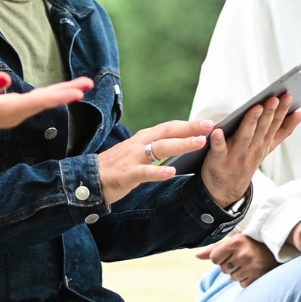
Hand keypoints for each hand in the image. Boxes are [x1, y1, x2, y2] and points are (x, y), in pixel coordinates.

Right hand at [0, 72, 92, 141]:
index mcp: (8, 109)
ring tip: (80, 87)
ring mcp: (10, 114)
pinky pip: (34, 103)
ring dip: (61, 94)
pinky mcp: (6, 111)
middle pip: (46, 102)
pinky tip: (53, 94)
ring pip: (42, 103)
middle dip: (68, 92)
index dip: (61, 94)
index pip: (40, 101)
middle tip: (90, 84)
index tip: (81, 91)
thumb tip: (5, 78)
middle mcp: (13, 114)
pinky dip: (48, 97)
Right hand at [97, 120, 211, 205]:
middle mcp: (140, 143)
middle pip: (169, 132)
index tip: (209, 123)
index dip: (189, 124)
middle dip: (190, 129)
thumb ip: (156, 147)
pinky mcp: (128, 174)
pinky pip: (145, 172)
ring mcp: (134, 158)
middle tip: (210, 126)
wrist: (89, 178)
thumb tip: (180, 145)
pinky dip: (159, 172)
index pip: (170, 127)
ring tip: (199, 143)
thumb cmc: (117, 166)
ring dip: (181, 144)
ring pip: (161, 148)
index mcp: (144, 138)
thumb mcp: (138, 152)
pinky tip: (172, 172)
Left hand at [195, 232, 278, 286]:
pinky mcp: (258, 276)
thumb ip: (215, 250)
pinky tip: (254, 270)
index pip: (214, 258)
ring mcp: (252, 266)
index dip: (220, 258)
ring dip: (239, 273)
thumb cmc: (252, 244)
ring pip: (232, 277)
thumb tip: (196, 257)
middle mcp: (243, 253)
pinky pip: (243, 284)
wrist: (279, 248)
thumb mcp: (234, 242)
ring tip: (250, 263)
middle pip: (223, 269)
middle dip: (230, 265)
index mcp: (235, 242)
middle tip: (243, 258)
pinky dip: (247, 279)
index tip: (231, 253)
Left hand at [199, 95, 300, 208]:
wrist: (225, 190)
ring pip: (245, 136)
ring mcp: (236, 155)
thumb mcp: (268, 147)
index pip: (275, 125)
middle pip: (262, 129)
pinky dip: (218, 141)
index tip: (288, 96)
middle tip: (274, 99)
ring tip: (256, 108)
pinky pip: (219, 150)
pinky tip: (217, 131)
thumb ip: (283, 130)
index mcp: (264, 143)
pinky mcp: (218, 160)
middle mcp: (252, 148)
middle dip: (269, 114)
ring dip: (250, 122)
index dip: (282, 111)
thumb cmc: (246, 160)